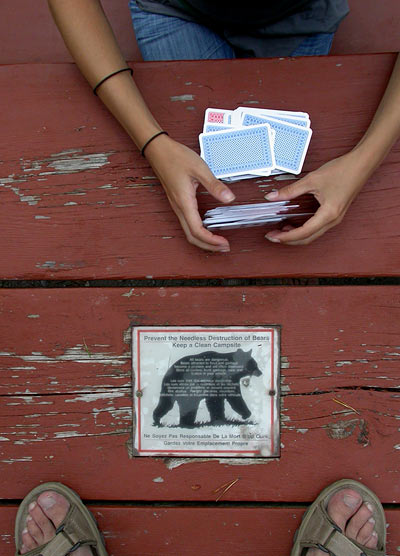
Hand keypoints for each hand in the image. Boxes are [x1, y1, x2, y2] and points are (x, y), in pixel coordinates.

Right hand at [145, 134, 234, 250]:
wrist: (158, 150)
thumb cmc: (176, 157)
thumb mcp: (199, 169)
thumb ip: (215, 185)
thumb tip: (229, 199)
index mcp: (184, 202)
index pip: (197, 230)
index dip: (211, 241)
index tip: (224, 243)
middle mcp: (179, 208)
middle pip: (192, 237)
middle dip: (208, 246)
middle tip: (224, 247)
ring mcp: (177, 206)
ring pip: (188, 232)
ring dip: (203, 240)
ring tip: (218, 241)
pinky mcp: (178, 203)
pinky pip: (187, 223)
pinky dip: (198, 231)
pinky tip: (208, 228)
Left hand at [264, 150, 370, 244]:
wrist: (362, 164)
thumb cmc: (342, 171)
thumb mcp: (312, 180)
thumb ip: (290, 190)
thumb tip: (272, 197)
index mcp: (328, 214)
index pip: (303, 233)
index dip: (286, 237)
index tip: (272, 236)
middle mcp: (333, 220)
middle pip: (307, 238)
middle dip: (288, 240)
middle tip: (272, 236)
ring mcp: (335, 219)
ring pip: (312, 235)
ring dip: (296, 236)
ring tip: (280, 231)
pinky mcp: (335, 215)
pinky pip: (317, 229)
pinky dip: (304, 230)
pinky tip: (294, 224)